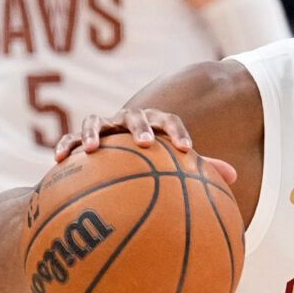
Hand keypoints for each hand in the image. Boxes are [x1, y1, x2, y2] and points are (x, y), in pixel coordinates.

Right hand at [57, 107, 236, 184]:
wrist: (114, 162)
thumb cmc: (151, 166)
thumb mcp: (172, 166)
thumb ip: (200, 169)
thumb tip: (234, 176)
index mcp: (154, 126)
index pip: (168, 121)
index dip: (178, 132)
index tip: (187, 150)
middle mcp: (128, 121)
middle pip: (134, 116)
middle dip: (139, 127)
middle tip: (145, 144)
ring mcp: (103, 128)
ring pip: (97, 121)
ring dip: (94, 133)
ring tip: (92, 150)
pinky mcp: (79, 138)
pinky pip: (69, 139)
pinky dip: (65, 146)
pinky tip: (59, 160)